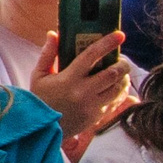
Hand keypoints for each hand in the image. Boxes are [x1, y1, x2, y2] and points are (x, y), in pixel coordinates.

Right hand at [29, 30, 134, 145]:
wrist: (42, 128)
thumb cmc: (40, 99)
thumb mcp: (38, 75)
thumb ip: (48, 54)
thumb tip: (54, 34)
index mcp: (68, 79)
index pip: (91, 56)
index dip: (107, 43)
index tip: (119, 35)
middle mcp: (83, 92)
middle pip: (113, 74)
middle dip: (122, 64)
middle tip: (121, 60)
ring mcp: (93, 105)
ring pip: (119, 88)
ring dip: (123, 78)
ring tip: (120, 73)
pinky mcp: (98, 116)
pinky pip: (117, 102)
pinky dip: (121, 92)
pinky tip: (117, 87)